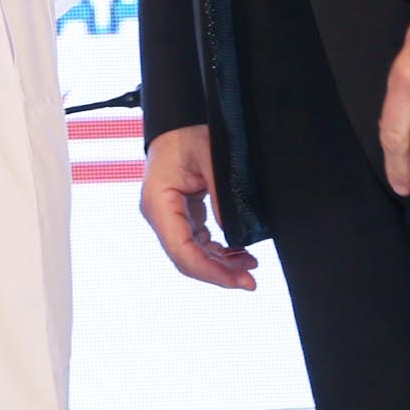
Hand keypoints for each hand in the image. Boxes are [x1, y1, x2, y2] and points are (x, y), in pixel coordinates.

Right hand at [139, 128, 260, 289]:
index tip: (237, 280)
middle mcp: (159, 216)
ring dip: (221, 265)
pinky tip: (240, 254)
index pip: (180, 250)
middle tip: (251, 283)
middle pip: (186, 259)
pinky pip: (198, 244)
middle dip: (218, 274)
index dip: (208, 270)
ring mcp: (169, 219)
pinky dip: (218, 253)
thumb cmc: (187, 136)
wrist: (175, 126)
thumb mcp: (209, 155)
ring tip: (251, 267)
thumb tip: (234, 234)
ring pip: (193, 255)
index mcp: (158, 203)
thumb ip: (220, 193)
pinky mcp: (181, 218)